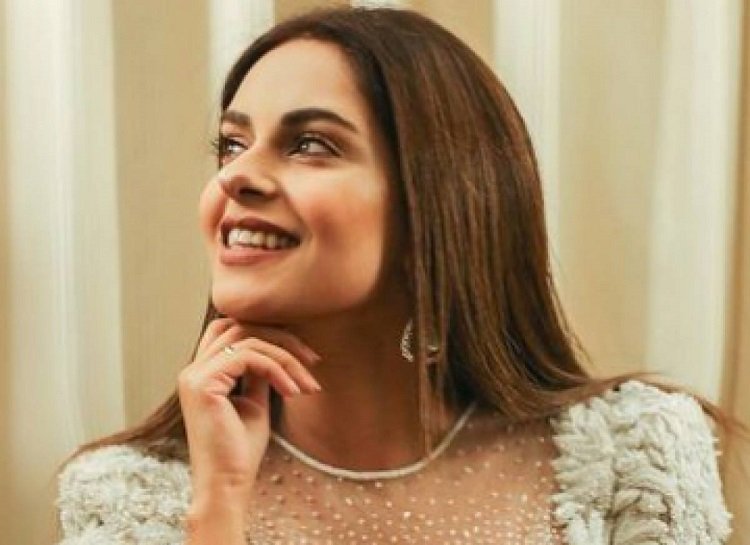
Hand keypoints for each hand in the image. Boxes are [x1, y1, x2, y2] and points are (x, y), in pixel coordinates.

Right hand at [178, 317, 321, 510]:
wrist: (227, 486)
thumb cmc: (240, 452)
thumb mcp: (255, 402)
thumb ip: (260, 373)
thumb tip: (277, 348)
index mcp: (202, 373)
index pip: (234, 330)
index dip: (270, 333)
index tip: (305, 357)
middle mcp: (192, 369)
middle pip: (241, 326)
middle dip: (283, 338)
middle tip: (313, 360)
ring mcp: (194, 375)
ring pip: (248, 338)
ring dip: (287, 357)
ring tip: (308, 385)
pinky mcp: (203, 384)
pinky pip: (249, 357)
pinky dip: (278, 369)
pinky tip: (294, 392)